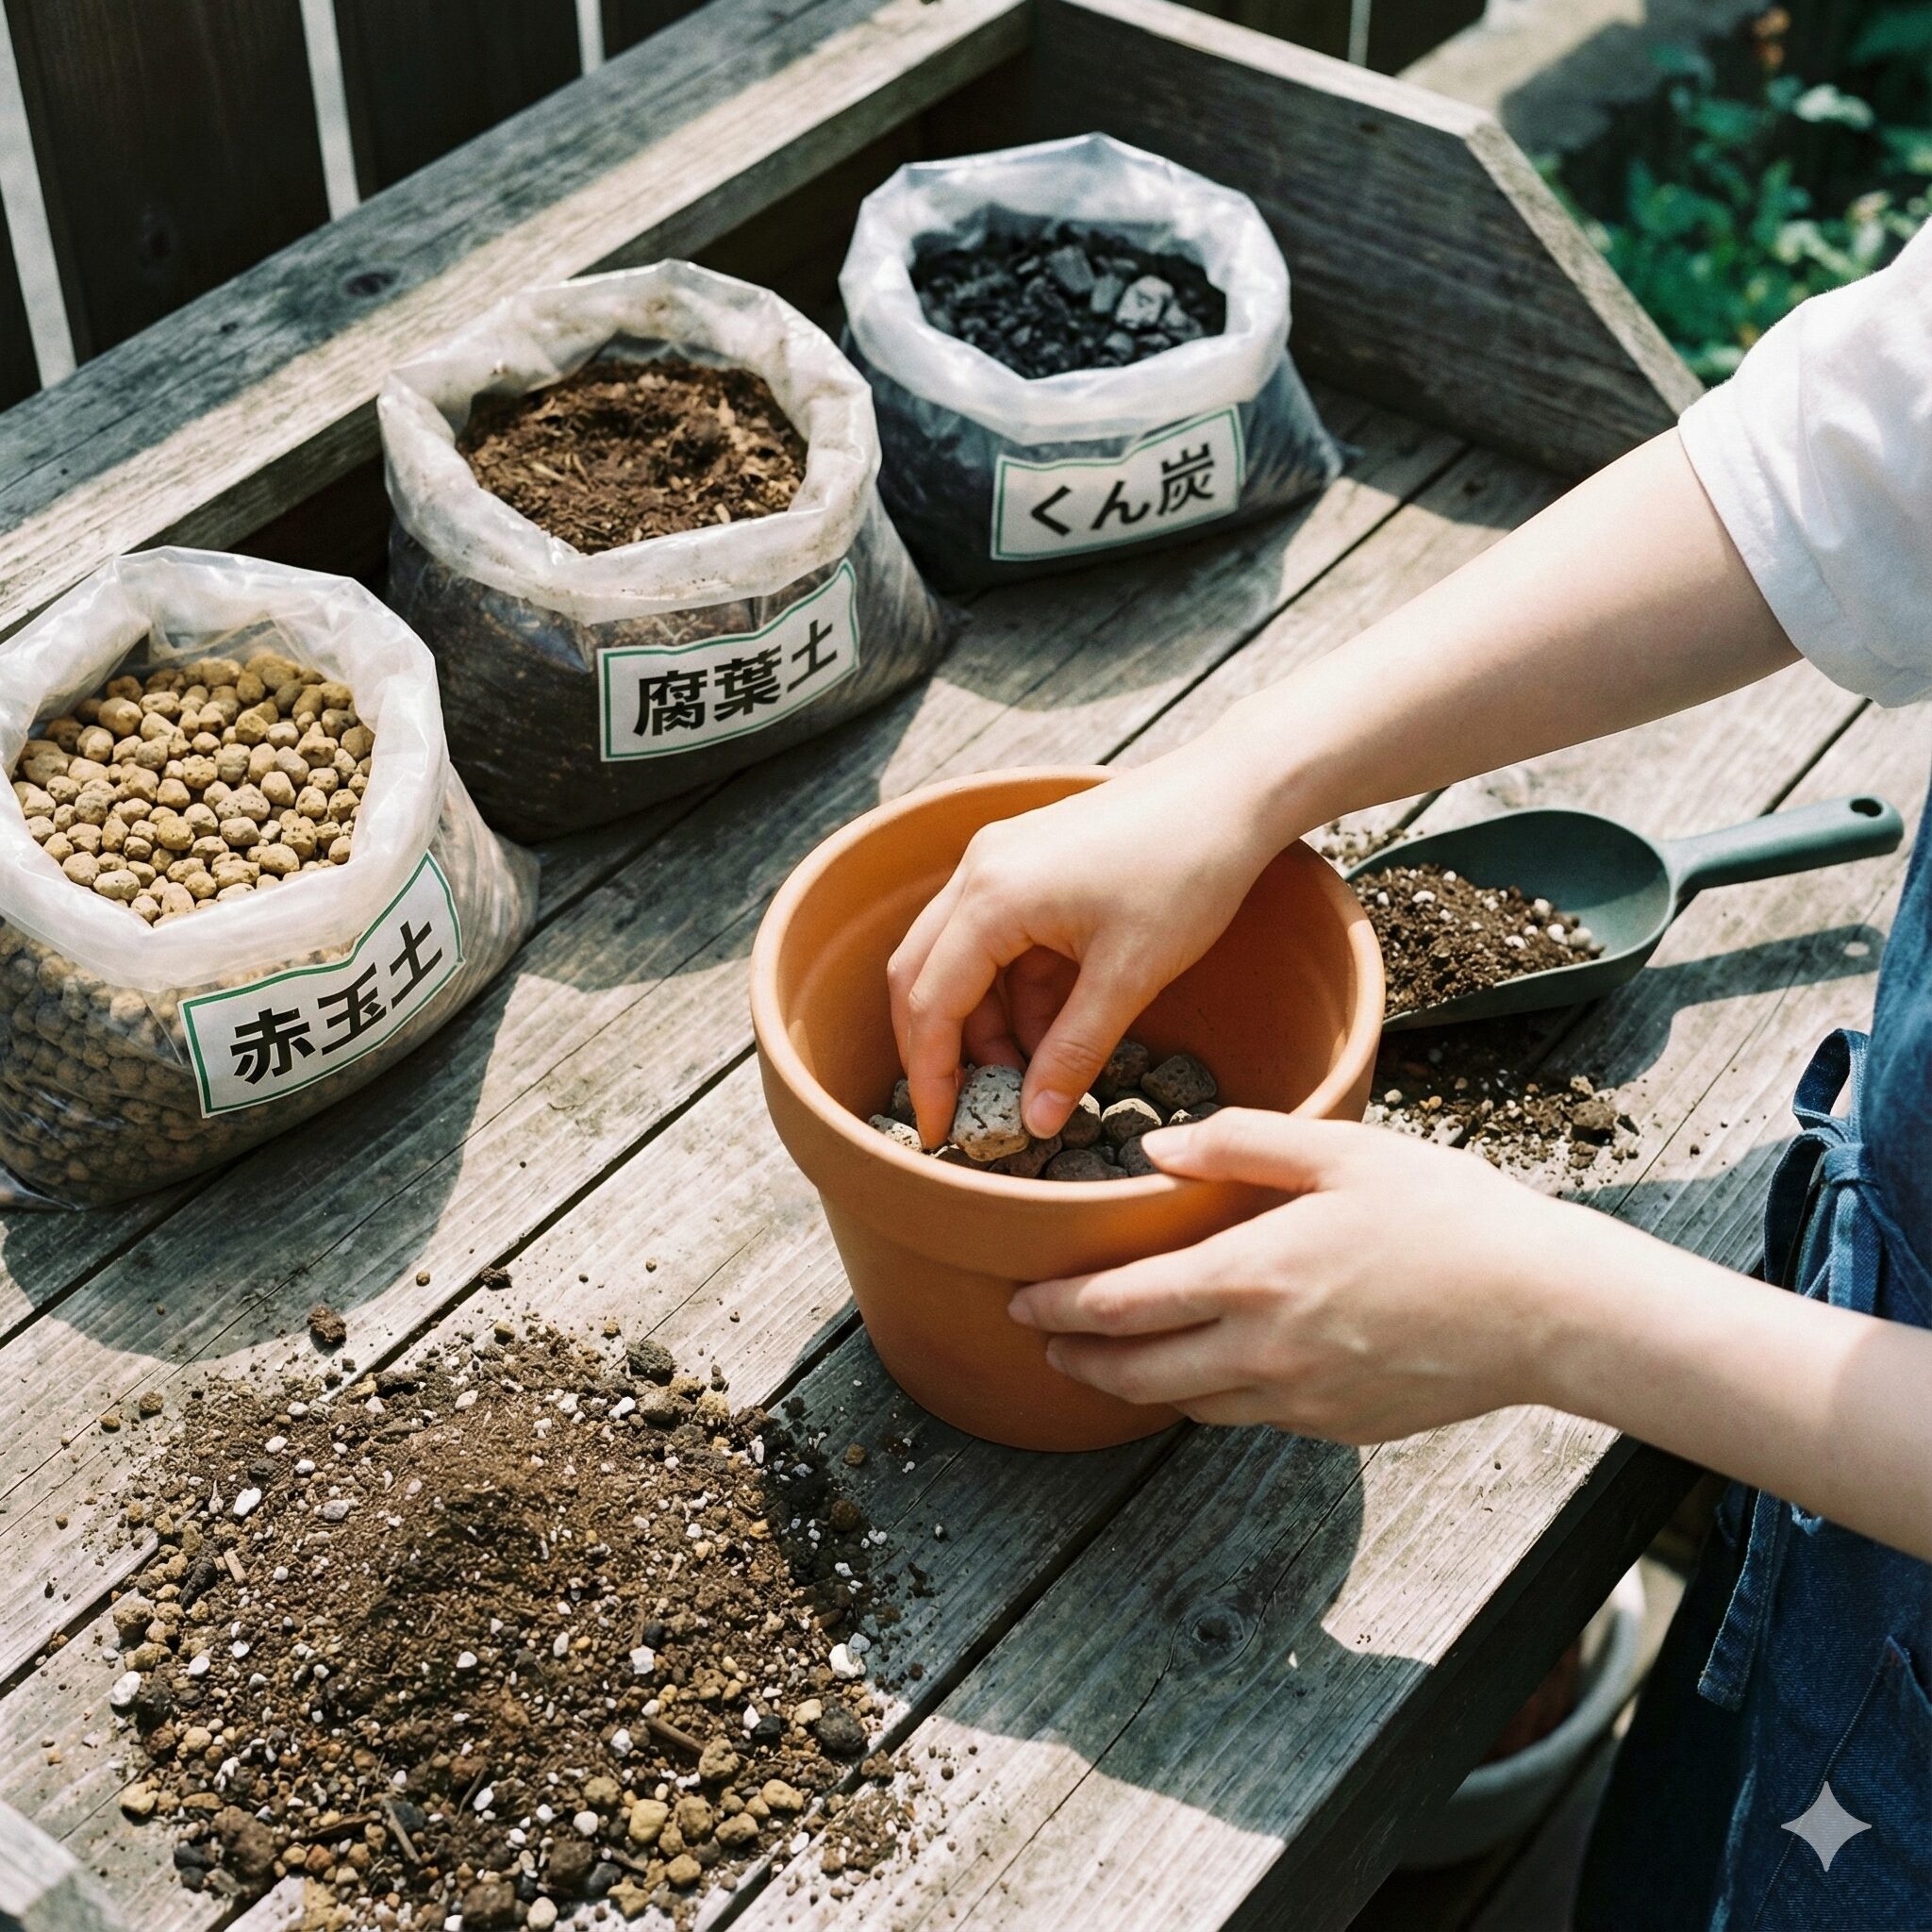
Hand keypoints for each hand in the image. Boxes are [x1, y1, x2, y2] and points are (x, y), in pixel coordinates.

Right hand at [887, 736, 1282, 1145]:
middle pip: (922, 978)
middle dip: (941, 1051)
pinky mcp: (1026, 861)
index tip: (940, 1134)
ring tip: (1033, 1073)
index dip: (930, 1077)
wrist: (1233, 792)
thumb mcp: (1130, 977)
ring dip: (984, 1022)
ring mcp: (999, 861)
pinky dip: (1013, 990)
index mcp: (992, 898)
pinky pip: (995, 938)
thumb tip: (1036, 1121)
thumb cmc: (1188, 871)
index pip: (931, 1004)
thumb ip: (1073, 1053)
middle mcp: (978, 872)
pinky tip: (1053, 1027)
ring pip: (958, 960)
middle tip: (968, 1112)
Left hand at [1009, 1110, 1589, 1438]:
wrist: (1544, 1308)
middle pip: (1136, 1371)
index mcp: (1252, 1275)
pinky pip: (1246, 1415)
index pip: (1122, 1304)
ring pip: (1186, 1404)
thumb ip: (1238, 1144)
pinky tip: (1207, 1368)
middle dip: (1077, 1357)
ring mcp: (1299, 1399)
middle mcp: (1262, 1350)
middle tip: (1044, 1340)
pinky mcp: (1336, 1426)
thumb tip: (1155, 1150)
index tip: (1023, 1299)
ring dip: (1134, 1385)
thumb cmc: (1448, 1215)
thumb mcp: (1342, 1151)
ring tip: (1107, 1360)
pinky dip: (1206, 1395)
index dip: (1061, 1306)